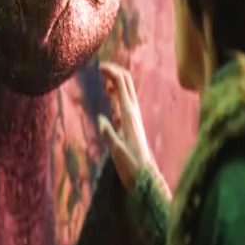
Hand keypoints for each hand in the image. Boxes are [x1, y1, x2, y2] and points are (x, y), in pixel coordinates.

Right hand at [98, 62, 169, 197]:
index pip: (121, 84)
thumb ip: (108, 133)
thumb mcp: (117, 150)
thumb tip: (100, 118)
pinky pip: (125, 100)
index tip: (98, 66)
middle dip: (114, 71)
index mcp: (128, 114)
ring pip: (126, 90)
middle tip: (100, 68)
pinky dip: (116, 93)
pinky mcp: (132, 122)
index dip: (111, 72)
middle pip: (126, 81)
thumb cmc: (131, 166)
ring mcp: (134, 116)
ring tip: (103, 82)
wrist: (146, 178)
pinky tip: (109, 98)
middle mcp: (133, 112)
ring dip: (115, 81)